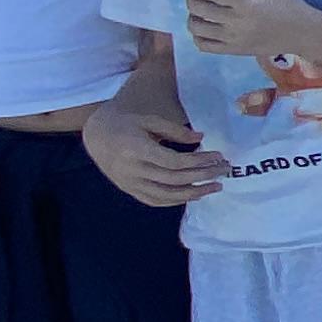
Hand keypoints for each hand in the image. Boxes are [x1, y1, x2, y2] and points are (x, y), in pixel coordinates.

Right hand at [88, 102, 228, 206]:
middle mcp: (132, 170)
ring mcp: (130, 183)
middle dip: (203, 176)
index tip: (218, 156)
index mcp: (136, 149)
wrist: (96, 136)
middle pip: (174, 179)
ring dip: (194, 193)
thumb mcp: (149, 120)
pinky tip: (194, 195)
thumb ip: (174, 129)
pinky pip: (155, 201)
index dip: (198, 161)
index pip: (173, 161)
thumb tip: (201, 138)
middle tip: (224, 170)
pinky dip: (176, 200)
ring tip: (216, 187)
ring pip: (166, 195)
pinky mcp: (130, 190)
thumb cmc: (126, 124)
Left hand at [180, 0, 319, 63]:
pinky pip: (203, 45)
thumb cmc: (287, 5)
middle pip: (197, 7)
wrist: (302, 33)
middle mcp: (234, 21)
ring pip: (195, 27)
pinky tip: (205, 27)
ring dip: (192, 14)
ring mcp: (232, 39)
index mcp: (244, 2)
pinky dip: (197, 35)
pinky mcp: (233, 52)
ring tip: (201, 9)